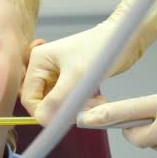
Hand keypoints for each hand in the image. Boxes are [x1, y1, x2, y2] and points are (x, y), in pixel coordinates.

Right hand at [21, 0, 156, 124]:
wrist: (127, 37)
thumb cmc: (102, 49)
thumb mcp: (77, 77)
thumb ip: (58, 100)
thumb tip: (42, 120)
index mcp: (38, 62)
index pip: (29, 98)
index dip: (44, 112)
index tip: (65, 119)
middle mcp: (44, 68)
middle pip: (43, 102)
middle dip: (62, 110)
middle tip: (84, 110)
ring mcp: (57, 74)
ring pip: (58, 104)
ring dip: (76, 109)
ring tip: (96, 103)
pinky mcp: (71, 80)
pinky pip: (70, 101)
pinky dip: (82, 105)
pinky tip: (98, 99)